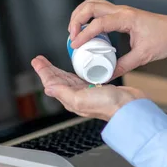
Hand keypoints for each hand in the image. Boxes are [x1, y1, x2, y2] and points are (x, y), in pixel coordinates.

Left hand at [31, 56, 145, 120]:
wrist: (129, 107)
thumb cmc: (108, 105)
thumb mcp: (81, 99)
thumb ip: (64, 93)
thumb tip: (48, 88)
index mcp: (71, 99)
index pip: (52, 83)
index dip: (43, 72)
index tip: (37, 61)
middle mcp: (77, 96)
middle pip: (58, 80)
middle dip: (48, 69)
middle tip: (39, 60)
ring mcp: (87, 92)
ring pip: (67, 78)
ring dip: (58, 70)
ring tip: (50, 63)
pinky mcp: (97, 87)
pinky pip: (81, 77)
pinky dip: (74, 71)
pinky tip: (75, 68)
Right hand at [68, 0, 166, 78]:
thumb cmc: (164, 39)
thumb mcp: (143, 56)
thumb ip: (123, 66)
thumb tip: (107, 75)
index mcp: (127, 18)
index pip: (99, 23)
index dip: (84, 34)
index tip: (75, 45)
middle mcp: (122, 11)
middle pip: (90, 6)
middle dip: (76, 19)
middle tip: (72, 37)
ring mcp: (121, 10)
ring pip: (93, 3)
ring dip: (80, 14)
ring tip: (75, 31)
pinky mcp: (121, 13)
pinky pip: (100, 8)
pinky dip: (89, 15)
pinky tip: (87, 29)